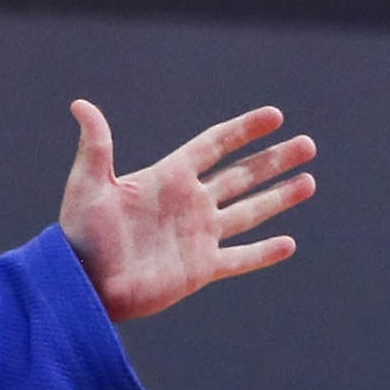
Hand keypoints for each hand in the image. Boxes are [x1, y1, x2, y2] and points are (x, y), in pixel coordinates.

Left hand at [58, 101, 314, 322]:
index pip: (214, 145)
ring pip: (249, 212)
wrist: (83, 285)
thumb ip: (96, 145)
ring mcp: (197, 236)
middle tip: (307, 144)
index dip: (243, 130)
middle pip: (241, 175)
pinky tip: (288, 243)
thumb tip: (80, 104)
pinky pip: (239, 258)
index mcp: (167, 178)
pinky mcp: (200, 269)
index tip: (274, 116)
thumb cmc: (81, 235)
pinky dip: (263, 253)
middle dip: (274, 160)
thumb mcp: (88, 184)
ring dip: (279, 197)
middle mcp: (188, 204)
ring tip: (309, 181)